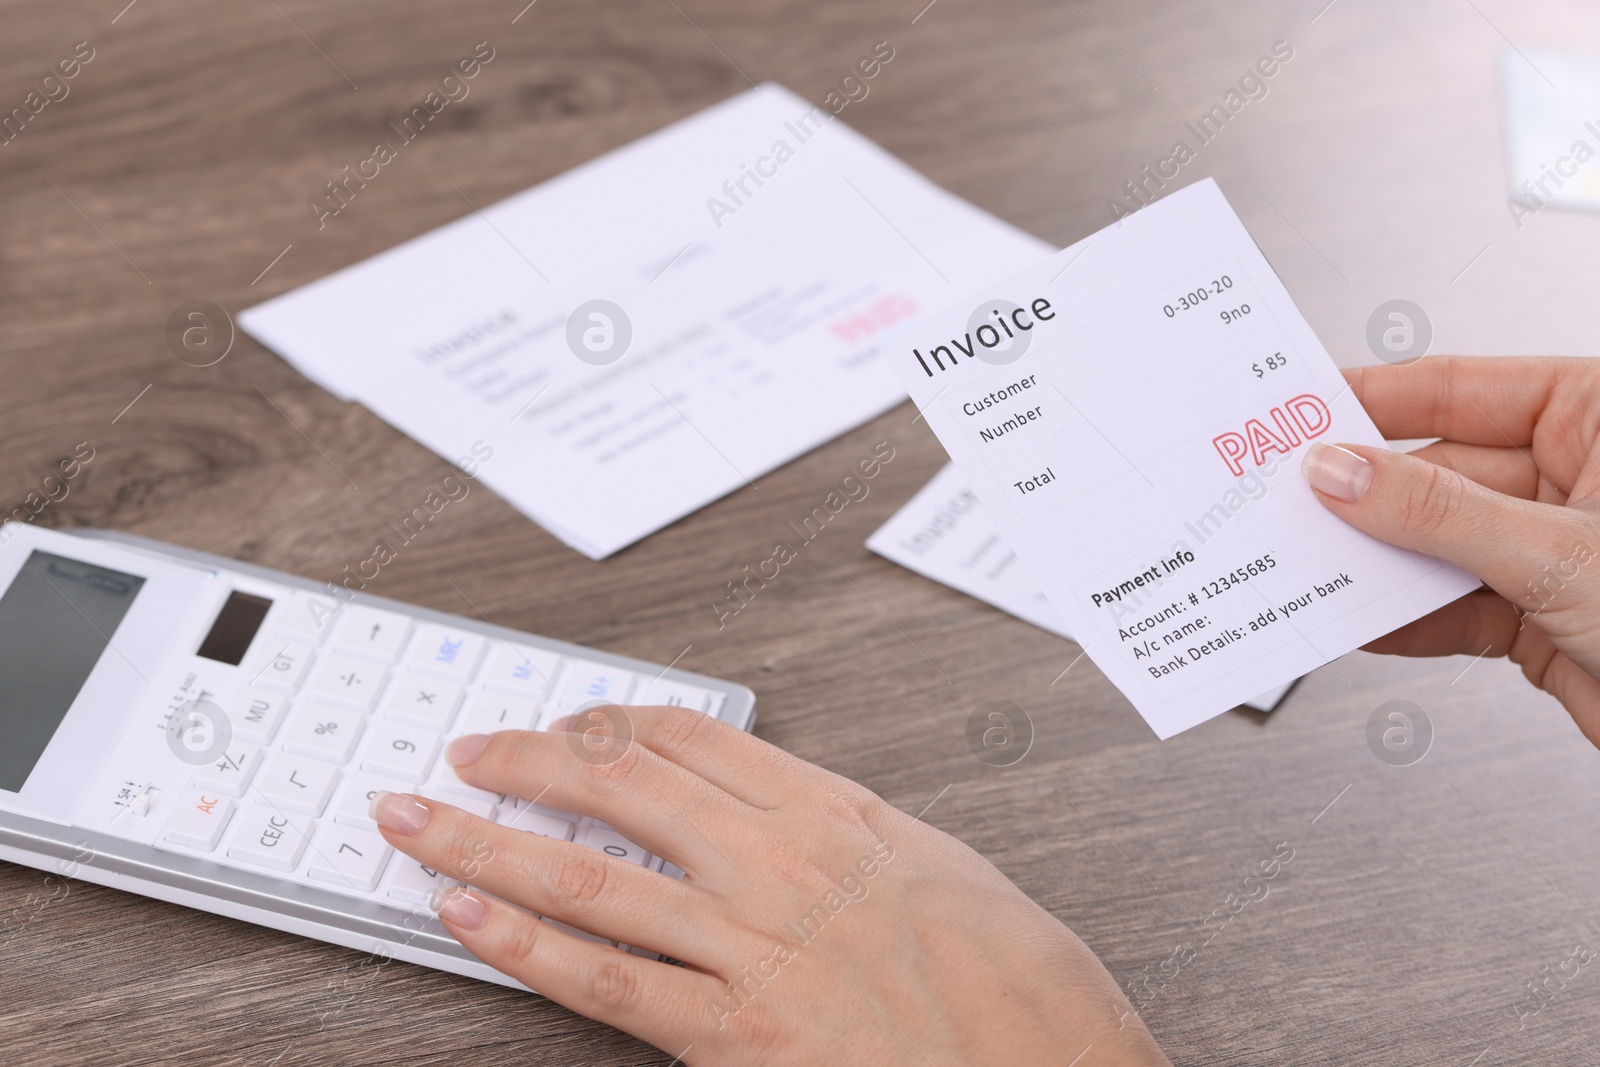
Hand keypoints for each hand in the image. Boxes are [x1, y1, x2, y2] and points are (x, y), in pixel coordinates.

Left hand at [372, 707, 1169, 1065]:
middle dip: (528, 764)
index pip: (696, 740)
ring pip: (589, 878)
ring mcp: (748, 950)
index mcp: (833, 814)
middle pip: (624, 790)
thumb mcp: (945, 866)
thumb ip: (850, 827)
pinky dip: (525, 948)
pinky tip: (466, 921)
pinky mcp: (733, 1037)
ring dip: (488, 844)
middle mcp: (778, 866)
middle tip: (466, 752)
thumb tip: (784, 799)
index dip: (612, 725)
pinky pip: (605, 983)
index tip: (567, 725)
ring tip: (417, 821)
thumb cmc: (1021, 982)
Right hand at [1301, 356, 1599, 743]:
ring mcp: (1554, 549)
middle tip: (1286, 499)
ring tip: (1307, 563)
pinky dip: (1401, 618)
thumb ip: (1438, 512)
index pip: (1461, 386)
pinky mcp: (1539, 618)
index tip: (1301, 410)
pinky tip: (1355, 617)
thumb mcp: (1561, 551)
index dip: (1373, 398)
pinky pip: (1449, 606)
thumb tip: (1343, 471)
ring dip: (1373, 562)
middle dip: (1362, 495)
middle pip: (1436, 470)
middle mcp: (1577, 476)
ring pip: (1435, 543)